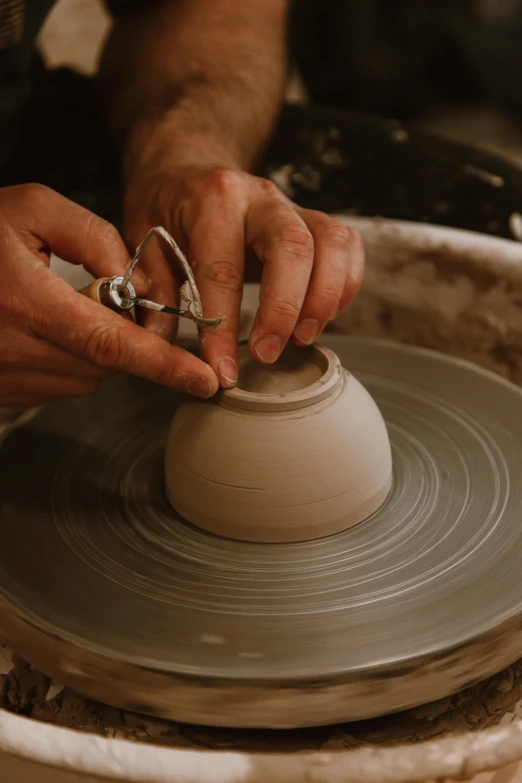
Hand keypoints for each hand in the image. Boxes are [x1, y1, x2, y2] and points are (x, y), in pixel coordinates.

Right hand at [0, 184, 218, 407]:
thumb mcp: (32, 208)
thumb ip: (94, 237)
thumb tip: (132, 286)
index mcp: (23, 300)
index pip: (109, 342)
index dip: (162, 364)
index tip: (202, 380)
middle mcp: (11, 348)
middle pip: (105, 363)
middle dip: (124, 338)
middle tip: (105, 300)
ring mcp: (3, 377)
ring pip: (85, 379)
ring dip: (95, 350)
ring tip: (64, 310)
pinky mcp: (0, 392)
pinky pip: (58, 387)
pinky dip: (69, 361)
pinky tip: (45, 330)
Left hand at [124, 166, 363, 387]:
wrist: (190, 168)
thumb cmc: (167, 207)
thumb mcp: (141, 238)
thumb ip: (153, 288)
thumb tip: (160, 342)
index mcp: (213, 199)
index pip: (223, 269)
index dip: (223, 327)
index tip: (222, 370)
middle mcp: (260, 197)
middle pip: (293, 247)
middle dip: (285, 309)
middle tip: (268, 354)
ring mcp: (293, 206)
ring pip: (332, 244)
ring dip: (324, 299)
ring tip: (302, 339)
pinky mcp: (313, 220)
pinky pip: (348, 246)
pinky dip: (345, 285)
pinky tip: (323, 316)